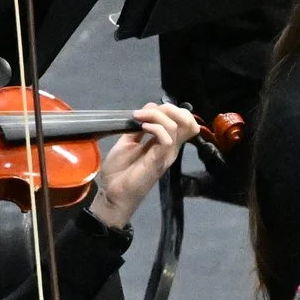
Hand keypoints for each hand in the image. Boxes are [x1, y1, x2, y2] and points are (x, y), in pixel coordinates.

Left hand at [91, 103, 200, 226]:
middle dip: (168, 109)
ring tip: (139, 119)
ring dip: (156, 116)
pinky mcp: (158, 161)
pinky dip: (156, 128)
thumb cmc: (120, 170)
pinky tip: (143, 127)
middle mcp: (170, 148)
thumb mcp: (127, 142)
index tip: (146, 110)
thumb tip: (150, 107)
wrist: (112, 192)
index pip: (184, 121)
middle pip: (187, 121)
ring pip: (177, 126)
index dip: (170, 109)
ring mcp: (166, 155)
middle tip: (146, 112)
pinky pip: (167, 140)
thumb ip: (138, 127)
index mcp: (165, 143)